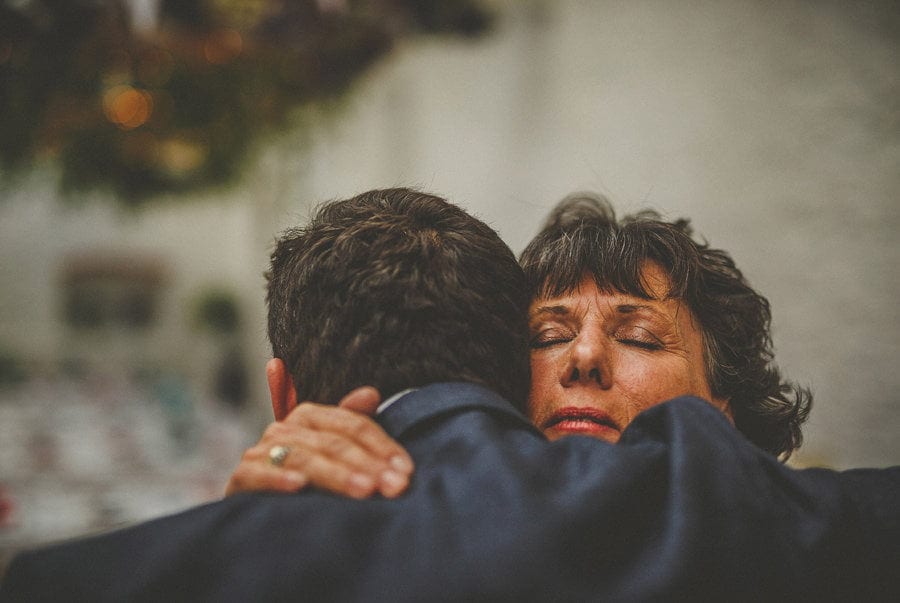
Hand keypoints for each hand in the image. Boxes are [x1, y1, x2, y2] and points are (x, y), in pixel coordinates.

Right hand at [225, 387, 413, 498]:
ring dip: (335, 474)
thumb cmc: (303, 478)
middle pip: (332, 442)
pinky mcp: (241, 478)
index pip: (351, 424)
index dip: (381, 445)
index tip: (406, 470)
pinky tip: (298, 486)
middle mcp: (284, 428)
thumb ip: (351, 422)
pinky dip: (277, 478)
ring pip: (302, 457)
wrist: (256, 514)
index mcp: (309, 417)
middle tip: (393, 487)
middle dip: (367, 464)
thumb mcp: (331, 451)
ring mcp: (260, 452)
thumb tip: (372, 393)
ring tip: (363, 490)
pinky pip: (257, 474)